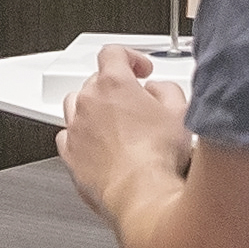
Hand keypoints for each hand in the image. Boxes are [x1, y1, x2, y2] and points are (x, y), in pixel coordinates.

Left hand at [56, 40, 189, 212]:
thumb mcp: (180, 111)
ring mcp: (76, 130)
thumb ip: (167, 90)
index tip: (140, 70)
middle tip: (136, 101)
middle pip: (95, 81)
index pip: (113, 53)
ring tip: (114, 122)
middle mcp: (88, 102)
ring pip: (75, 106)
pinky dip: (81, 137)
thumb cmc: (158, 157)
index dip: (130, 57)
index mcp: (114, 84)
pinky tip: (98, 145)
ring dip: (93, 109)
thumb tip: (158, 90)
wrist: (141, 194)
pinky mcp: (70, 156)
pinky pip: (68, 137)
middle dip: (116, 88)